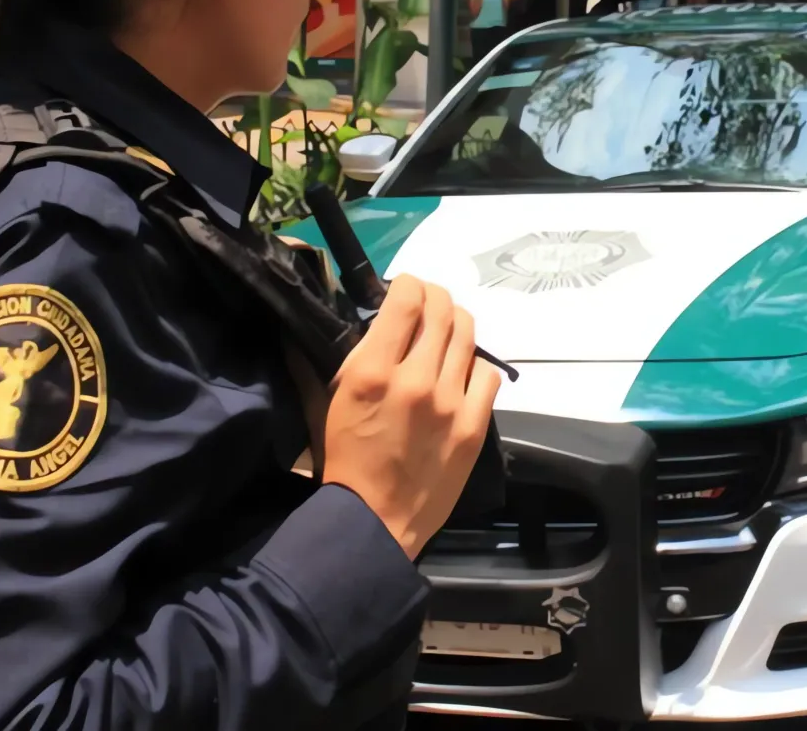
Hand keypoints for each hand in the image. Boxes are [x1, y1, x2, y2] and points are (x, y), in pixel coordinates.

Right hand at [321, 276, 499, 560]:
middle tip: (427, 304)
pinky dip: (475, 366)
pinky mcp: (473, 426)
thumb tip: (318, 319)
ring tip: (446, 331)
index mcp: (372, 371)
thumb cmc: (343, 460)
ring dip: (456, 324)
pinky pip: (488, 374)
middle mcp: (415, 379)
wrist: (373, 521)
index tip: (404, 289)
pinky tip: (462, 373)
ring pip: (468, 335)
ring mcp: (450, 403)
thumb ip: (325, 358)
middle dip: (435, 297)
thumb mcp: (324, 403)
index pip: (406, 300)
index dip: (408, 284)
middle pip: (442, 310)